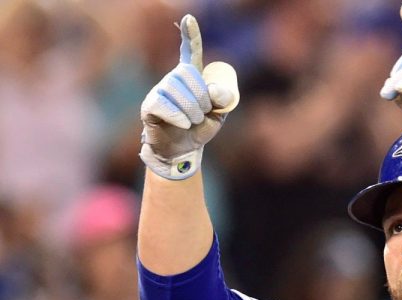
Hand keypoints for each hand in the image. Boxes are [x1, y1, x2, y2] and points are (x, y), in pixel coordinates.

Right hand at [139, 15, 238, 179]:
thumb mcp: (219, 115)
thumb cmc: (200, 129)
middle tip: (203, 113)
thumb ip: (223, 100)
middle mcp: (173, 79)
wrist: (183, 151)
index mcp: (192, 78)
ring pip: (176, 91)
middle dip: (202, 97)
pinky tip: (183, 124)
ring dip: (192, 110)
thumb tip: (215, 91)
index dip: (191, 35)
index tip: (189, 17)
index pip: (190, 51)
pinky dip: (179, 117)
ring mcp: (159, 91)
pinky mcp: (150, 106)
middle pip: (187, 74)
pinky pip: (163, 104)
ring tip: (193, 122)